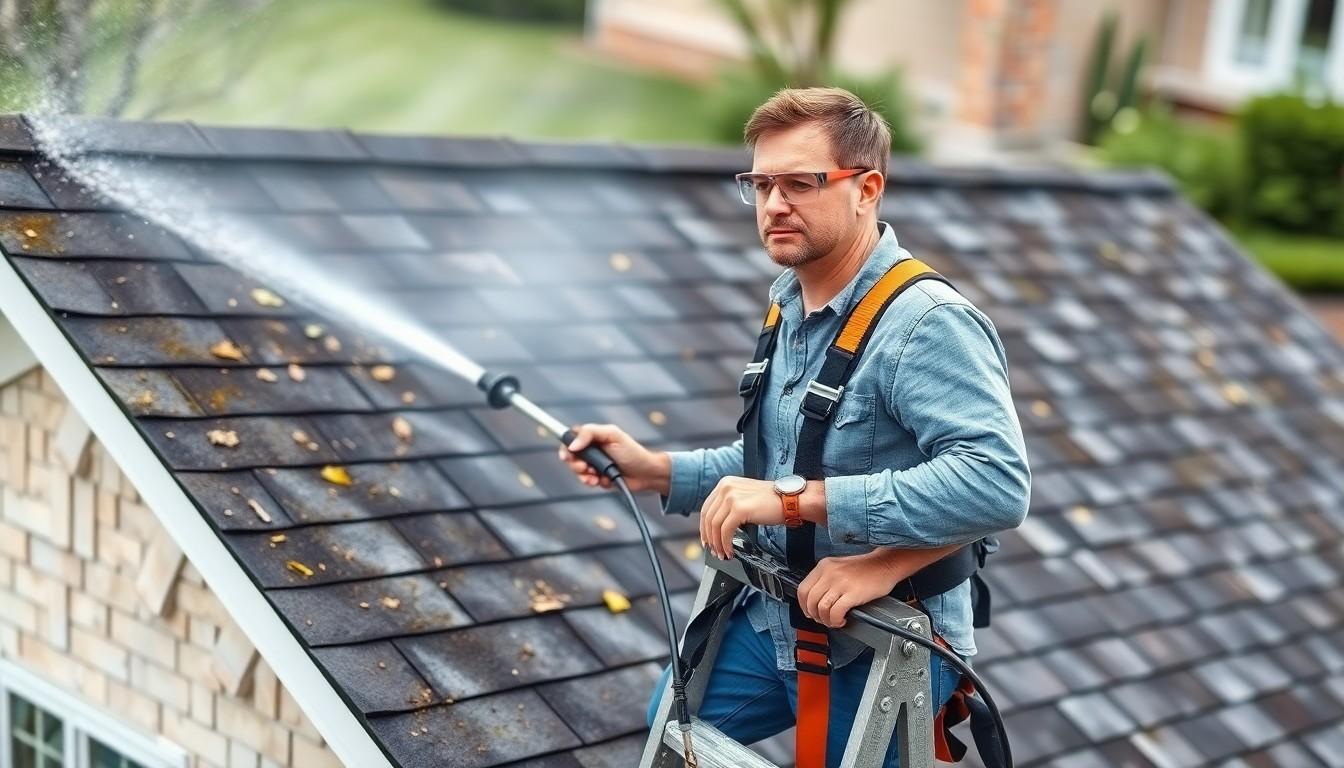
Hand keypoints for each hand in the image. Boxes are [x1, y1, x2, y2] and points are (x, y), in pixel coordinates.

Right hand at [557, 423, 670, 493]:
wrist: (646, 474)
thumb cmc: (632, 451)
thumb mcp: (612, 435)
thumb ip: (590, 433)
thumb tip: (573, 445)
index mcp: (593, 436)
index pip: (571, 438)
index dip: (566, 447)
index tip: (567, 456)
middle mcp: (592, 450)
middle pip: (570, 457)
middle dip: (574, 464)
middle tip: (584, 467)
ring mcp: (594, 464)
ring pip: (577, 471)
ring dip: (583, 475)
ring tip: (595, 476)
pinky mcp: (597, 478)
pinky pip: (586, 481)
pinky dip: (590, 482)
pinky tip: (600, 481)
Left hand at [700, 476, 785, 559]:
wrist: (791, 499)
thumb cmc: (773, 500)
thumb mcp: (745, 496)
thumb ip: (730, 505)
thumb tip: (718, 525)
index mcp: (726, 483)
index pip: (706, 507)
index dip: (704, 527)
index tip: (707, 540)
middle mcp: (726, 487)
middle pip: (708, 518)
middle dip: (709, 538)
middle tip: (713, 550)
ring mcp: (732, 497)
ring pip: (715, 526)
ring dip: (717, 544)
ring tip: (723, 553)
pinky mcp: (739, 508)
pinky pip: (726, 531)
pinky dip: (725, 544)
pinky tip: (730, 551)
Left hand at [797, 549, 936, 627]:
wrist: (886, 564)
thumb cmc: (866, 568)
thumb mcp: (839, 567)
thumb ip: (825, 580)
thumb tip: (815, 601)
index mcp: (824, 566)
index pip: (803, 589)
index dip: (804, 606)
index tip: (810, 612)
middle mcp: (829, 573)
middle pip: (810, 601)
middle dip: (815, 615)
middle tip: (823, 619)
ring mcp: (840, 582)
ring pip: (821, 608)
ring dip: (826, 620)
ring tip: (834, 621)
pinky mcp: (852, 593)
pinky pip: (835, 612)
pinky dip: (836, 620)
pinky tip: (842, 620)